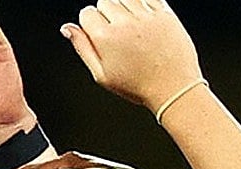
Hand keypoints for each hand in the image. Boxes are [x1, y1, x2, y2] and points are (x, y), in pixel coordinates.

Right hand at [61, 0, 202, 111]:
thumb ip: (82, 48)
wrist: (173, 87)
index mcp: (105, 38)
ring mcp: (146, 16)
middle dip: (107, 14)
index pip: (86, 13)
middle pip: (104, 1)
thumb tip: (67, 29)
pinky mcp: (164, 13)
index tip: (100, 35)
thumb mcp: (102, 75)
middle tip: (117, 34)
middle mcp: (124, 23)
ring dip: (124, 6)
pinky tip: (144, 20)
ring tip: (131, 26)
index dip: (90, 24)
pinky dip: (143, 4)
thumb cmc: (137, 85)